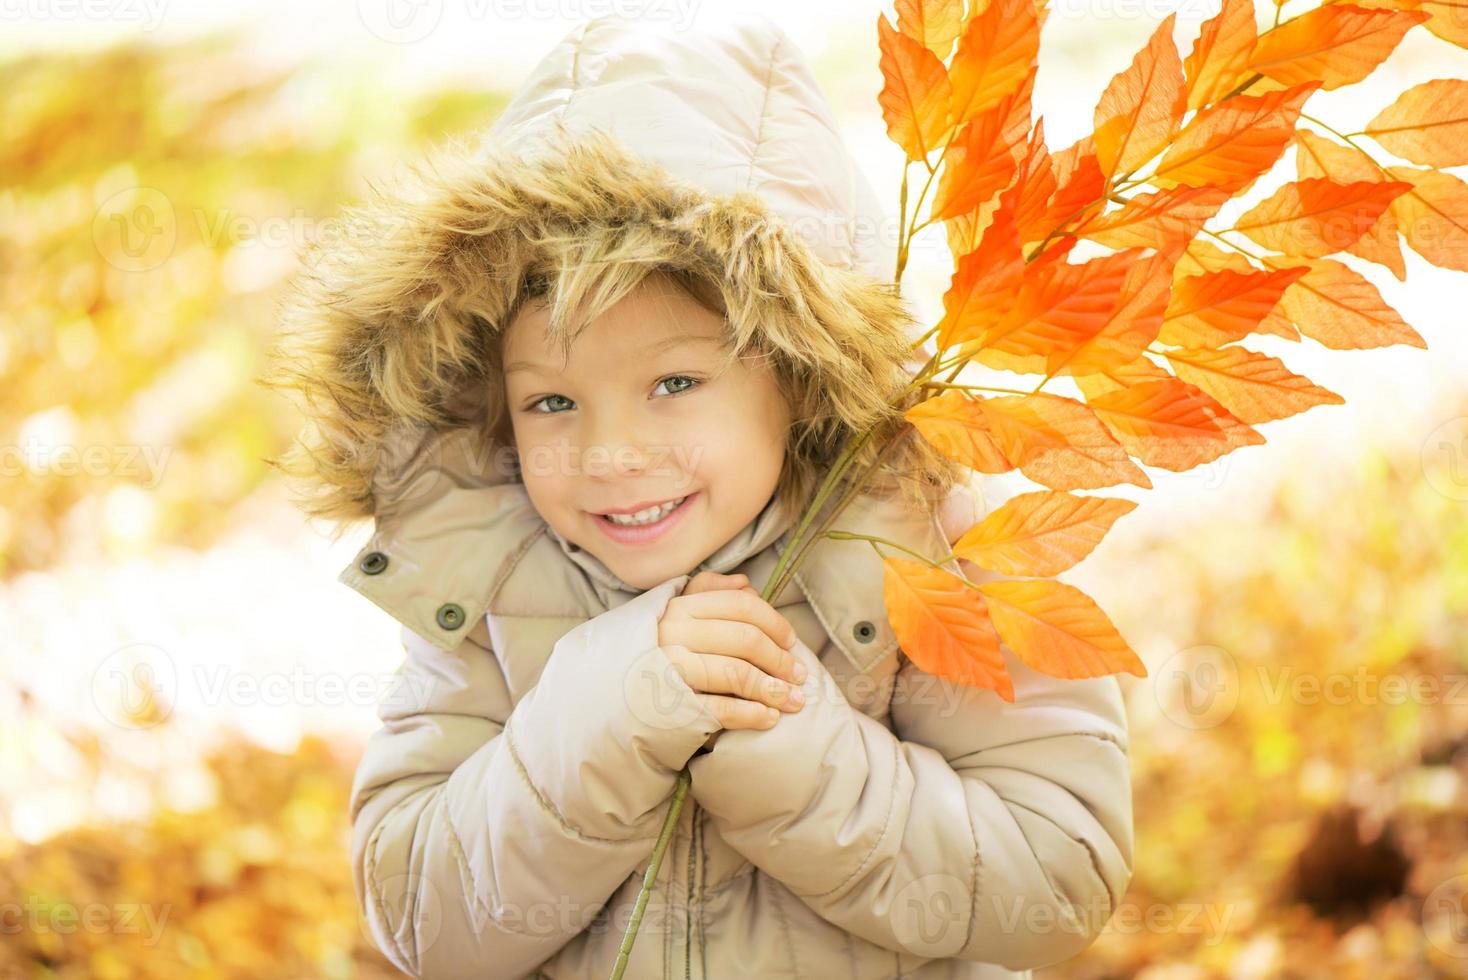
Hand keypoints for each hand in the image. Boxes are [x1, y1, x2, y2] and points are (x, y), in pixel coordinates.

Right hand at [657, 571, 807, 743]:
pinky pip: (720, 709)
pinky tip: (769, 718)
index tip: (792, 642)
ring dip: (773, 689)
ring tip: (794, 701)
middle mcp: (673, 633)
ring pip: (736, 673)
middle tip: (800, 676)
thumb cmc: (648, 650)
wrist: (604, 695)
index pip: (741, 606)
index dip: (774, 623)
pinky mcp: (670, 705)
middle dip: (780, 659)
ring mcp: (670, 669)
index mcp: (679, 607)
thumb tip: (746, 583)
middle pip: (745, 639)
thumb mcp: (671, 612)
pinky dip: (750, 714)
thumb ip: (708, 592)